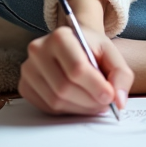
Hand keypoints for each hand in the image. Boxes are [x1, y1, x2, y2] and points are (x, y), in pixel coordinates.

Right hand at [18, 0, 133, 114]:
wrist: (74, 44)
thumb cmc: (92, 48)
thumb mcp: (111, 53)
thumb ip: (121, 75)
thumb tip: (119, 102)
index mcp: (60, 36)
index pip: (76, 68)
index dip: (95, 86)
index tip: (110, 96)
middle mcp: (38, 50)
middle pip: (64, 87)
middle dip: (89, 101)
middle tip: (105, 104)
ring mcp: (28, 69)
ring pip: (55, 101)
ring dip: (80, 108)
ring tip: (94, 103)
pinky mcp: (24, 85)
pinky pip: (46, 108)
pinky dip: (66, 110)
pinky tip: (78, 102)